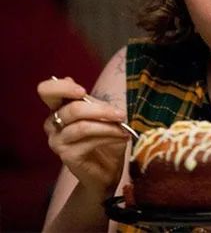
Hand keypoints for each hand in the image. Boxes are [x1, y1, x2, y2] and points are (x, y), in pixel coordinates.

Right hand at [38, 77, 128, 196]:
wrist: (107, 170)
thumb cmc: (105, 139)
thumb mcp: (103, 116)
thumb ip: (92, 102)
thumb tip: (71, 80)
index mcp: (59, 108)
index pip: (47, 91)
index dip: (62, 88)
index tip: (82, 91)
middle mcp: (52, 124)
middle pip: (71, 108)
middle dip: (101, 109)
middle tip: (121, 114)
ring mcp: (57, 141)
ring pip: (82, 126)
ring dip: (108, 125)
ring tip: (123, 128)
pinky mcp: (66, 155)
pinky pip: (89, 140)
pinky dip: (109, 136)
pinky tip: (121, 137)